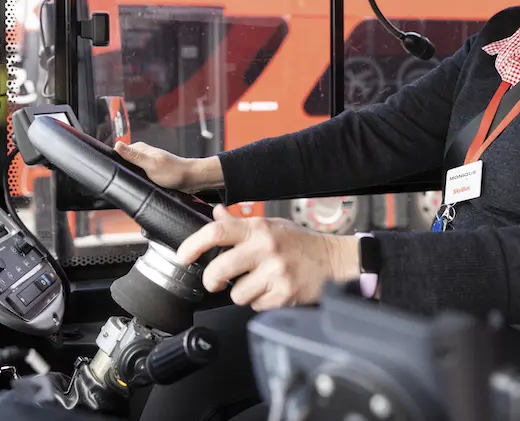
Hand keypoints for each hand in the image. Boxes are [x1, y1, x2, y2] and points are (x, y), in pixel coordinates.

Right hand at [115, 141, 194, 190]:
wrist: (191, 180)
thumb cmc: (174, 172)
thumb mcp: (151, 164)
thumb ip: (134, 156)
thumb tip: (117, 145)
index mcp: (140, 149)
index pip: (119, 153)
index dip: (113, 162)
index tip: (111, 172)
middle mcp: (142, 155)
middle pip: (123, 163)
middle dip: (121, 172)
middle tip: (121, 183)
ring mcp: (146, 164)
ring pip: (131, 171)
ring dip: (130, 178)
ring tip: (130, 186)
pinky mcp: (151, 173)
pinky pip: (138, 177)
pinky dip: (137, 182)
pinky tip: (137, 187)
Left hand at [177, 206, 359, 310]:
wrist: (335, 261)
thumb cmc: (301, 243)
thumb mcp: (271, 226)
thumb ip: (241, 223)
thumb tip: (216, 213)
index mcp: (259, 228)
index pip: (217, 231)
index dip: (193, 244)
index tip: (183, 256)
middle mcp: (266, 248)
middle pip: (219, 269)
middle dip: (211, 280)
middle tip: (215, 281)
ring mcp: (276, 272)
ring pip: (236, 294)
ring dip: (242, 293)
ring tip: (257, 283)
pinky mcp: (284, 294)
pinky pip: (255, 306)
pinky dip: (260, 302)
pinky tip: (272, 291)